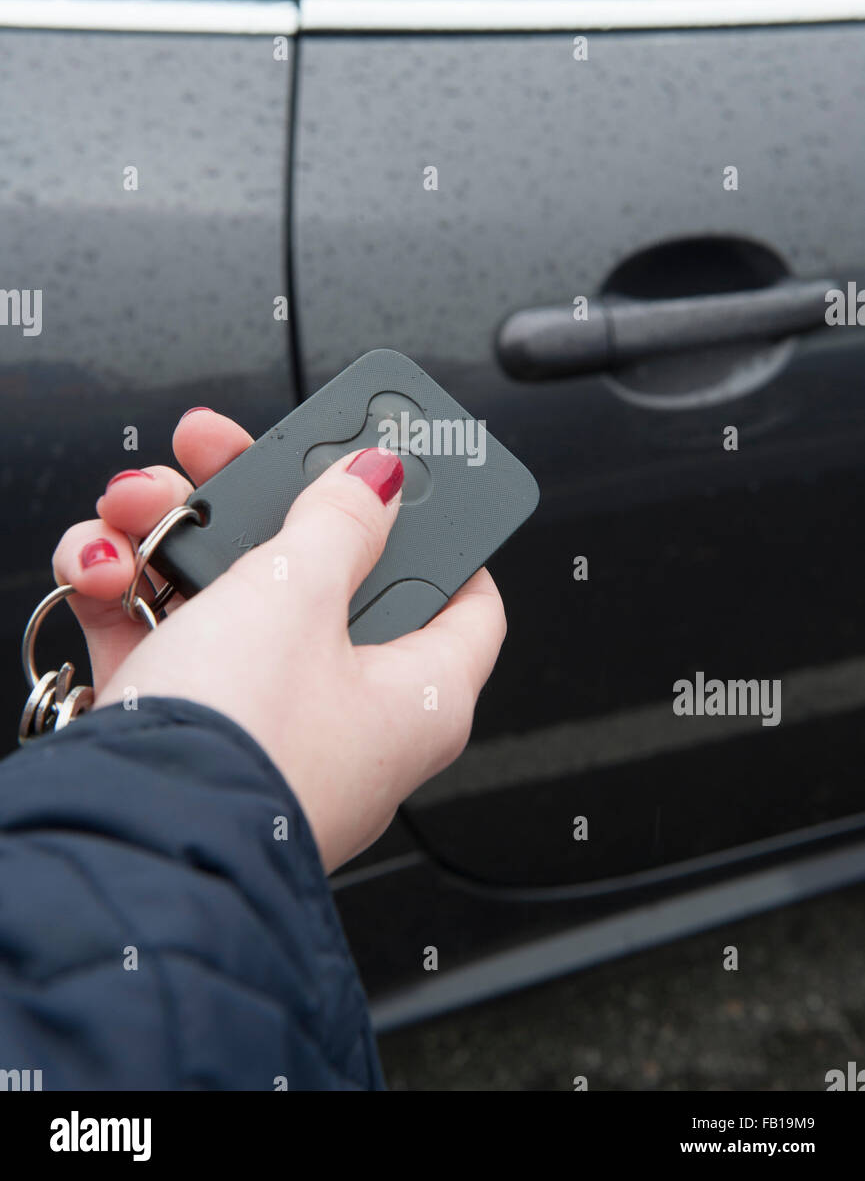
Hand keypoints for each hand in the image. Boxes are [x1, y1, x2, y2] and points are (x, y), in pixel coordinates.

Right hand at [52, 409, 506, 870]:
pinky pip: (173, 643)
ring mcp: (268, 726)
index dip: (435, 523)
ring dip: (175, 540)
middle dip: (261, 504)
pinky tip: (100, 572)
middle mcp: (352, 716)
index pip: (464, 596)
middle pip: (326, 575)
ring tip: (138, 511)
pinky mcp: (190, 736)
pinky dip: (133, 600)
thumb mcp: (297, 594)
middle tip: (219, 450)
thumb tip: (378, 478)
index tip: (392, 467)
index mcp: (420, 693)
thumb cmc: (241, 743)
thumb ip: (339, 520)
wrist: (127, 842)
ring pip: (234, 600)